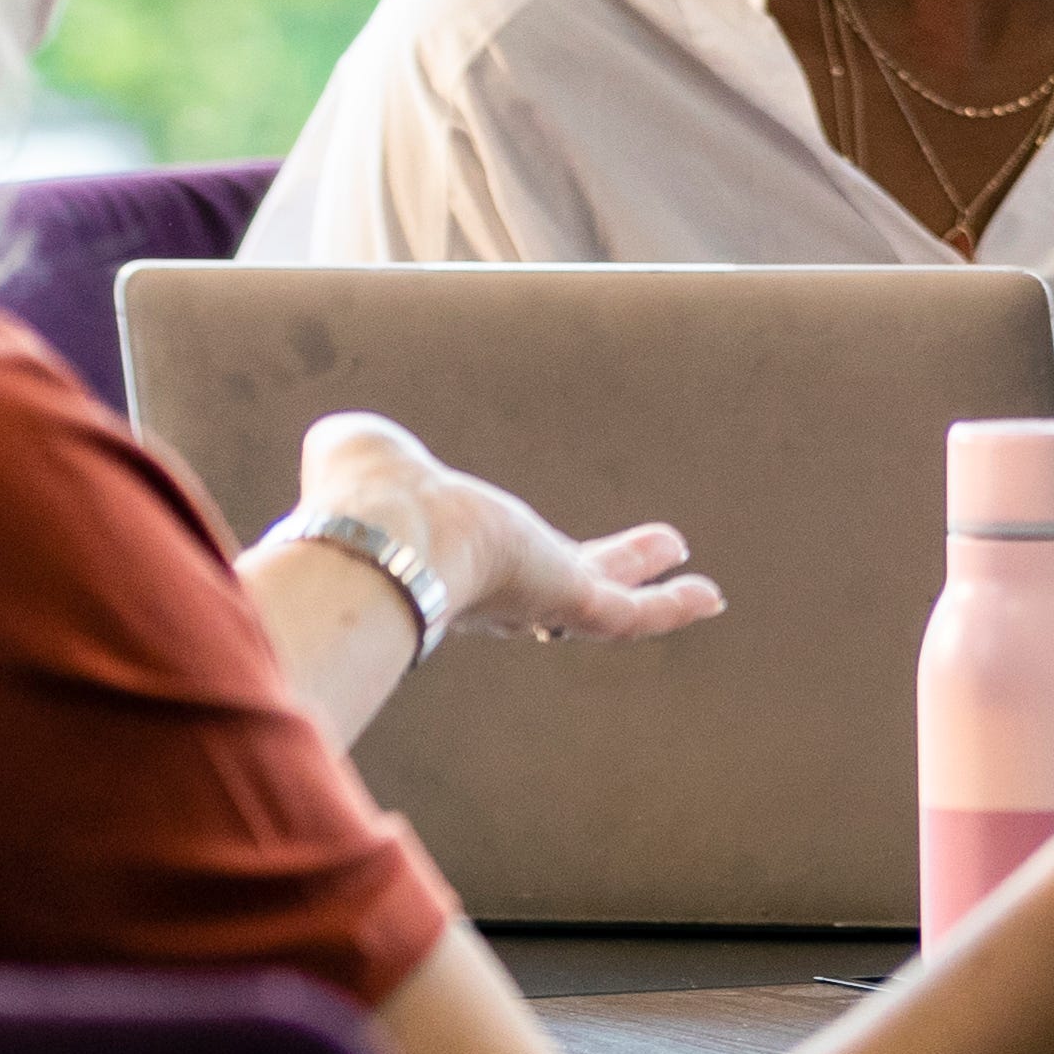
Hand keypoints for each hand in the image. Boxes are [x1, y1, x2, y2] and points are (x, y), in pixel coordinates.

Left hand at [294, 411, 721, 651]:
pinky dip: (669, 607)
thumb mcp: (361, 456)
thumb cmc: (357, 498)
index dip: (523, 561)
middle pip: (562, 590)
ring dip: (651, 591)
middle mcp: (494, 591)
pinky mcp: (565, 601)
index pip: (496, 568)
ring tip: (702, 592)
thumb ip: (360, 449)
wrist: (383, 536)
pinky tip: (709, 597)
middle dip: (606, 574)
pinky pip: (628, 615)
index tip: (540, 553)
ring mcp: (533, 599)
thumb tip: (344, 439)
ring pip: (605, 604)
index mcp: (451, 560)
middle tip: (643, 562)